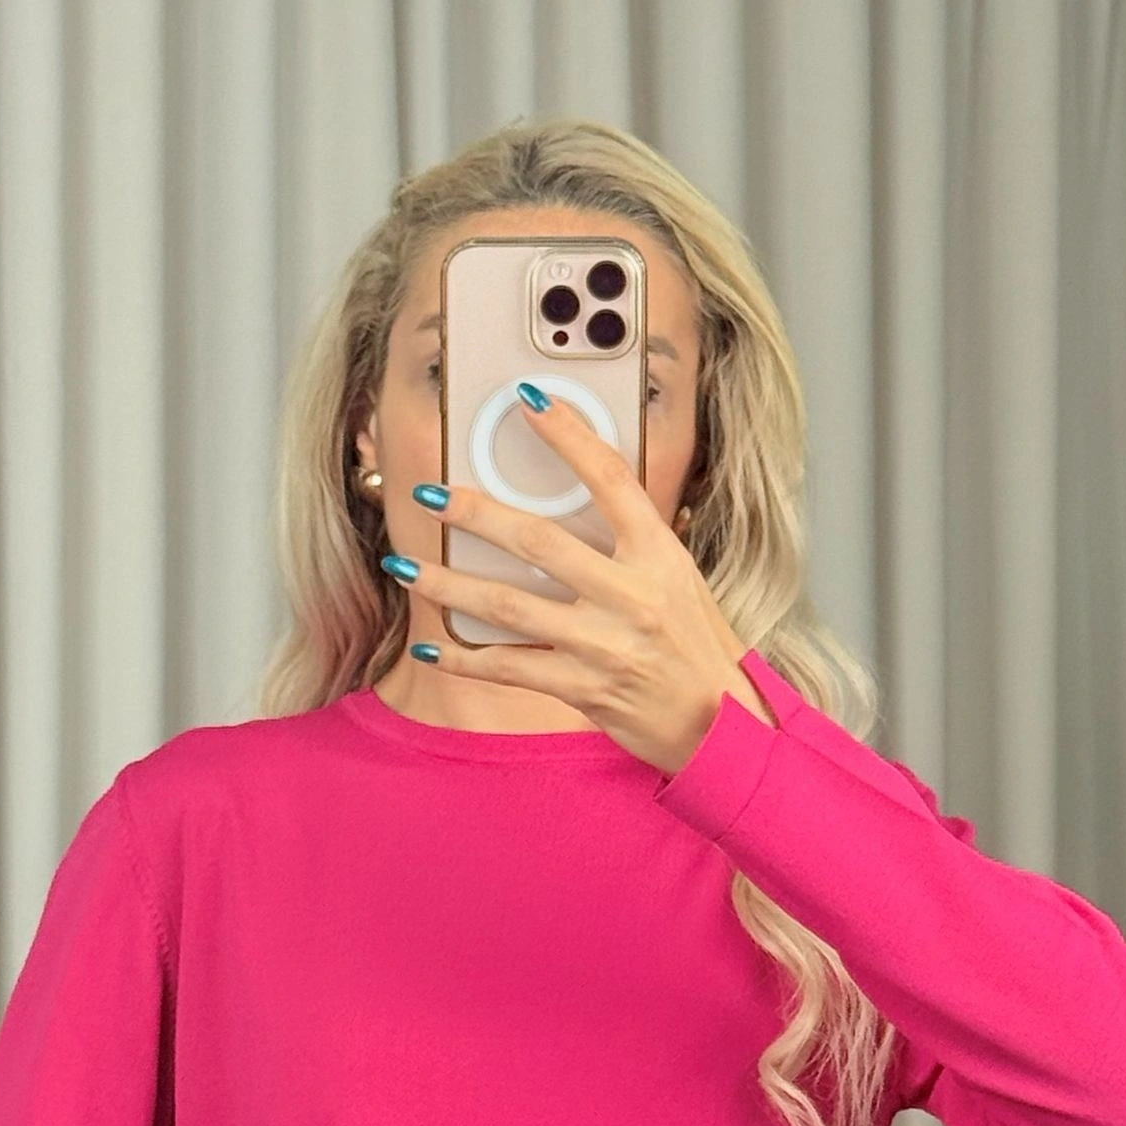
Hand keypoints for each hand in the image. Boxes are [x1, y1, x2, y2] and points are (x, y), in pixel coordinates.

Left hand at [398, 387, 770, 773]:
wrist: (720, 726)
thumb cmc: (695, 645)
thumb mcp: (676, 577)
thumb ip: (628, 543)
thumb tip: (567, 503)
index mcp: (659, 554)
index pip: (611, 478)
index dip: (568, 435)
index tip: (528, 399)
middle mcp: (632, 595)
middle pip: (540, 541)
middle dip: (476, 514)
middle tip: (430, 494)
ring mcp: (606, 644)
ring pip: (509, 606)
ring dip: (448, 584)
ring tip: (404, 565)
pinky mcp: (585, 689)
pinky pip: (509, 668)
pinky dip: (464, 658)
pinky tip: (429, 644)